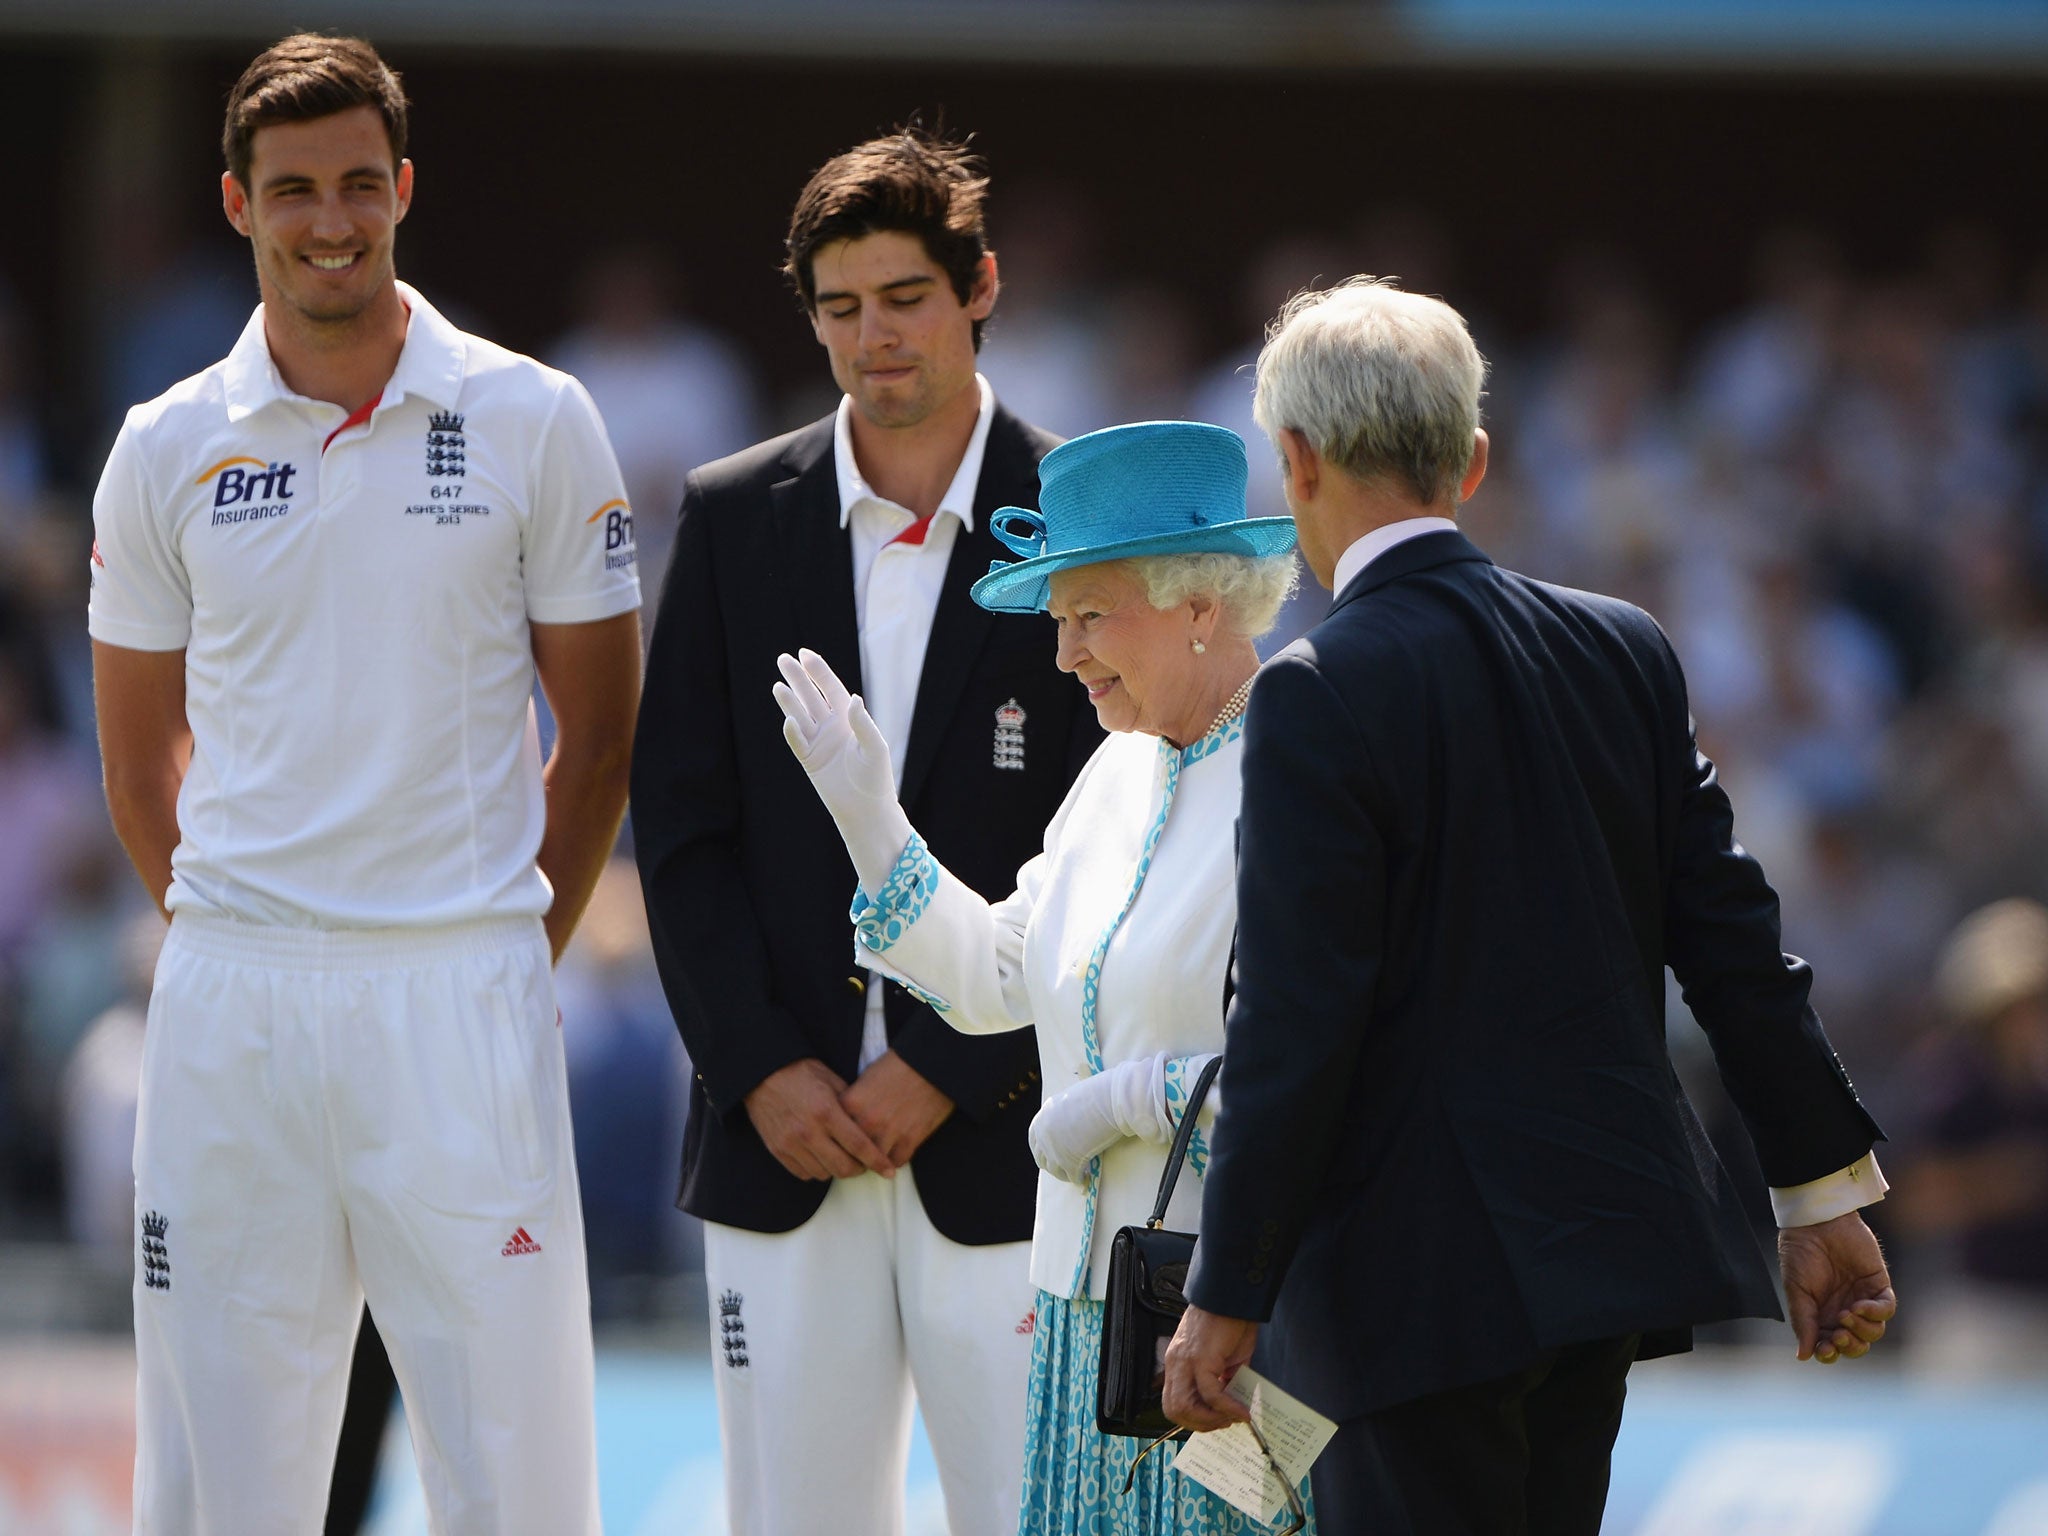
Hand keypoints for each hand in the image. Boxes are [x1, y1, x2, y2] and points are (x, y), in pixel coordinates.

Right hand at [743, 1058, 894, 1181]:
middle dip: (859, 1169)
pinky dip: (816, 1170)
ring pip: (824, 1173)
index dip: (877, 1161)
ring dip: (837, 1169)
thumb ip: (852, 1105)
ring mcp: (791, 1143)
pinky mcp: (778, 1150)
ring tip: (842, 1158)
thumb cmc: (801, 1073)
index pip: (859, 1145)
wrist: (762, 1073)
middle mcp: (809, 1131)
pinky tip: (821, 1157)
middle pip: (843, 1167)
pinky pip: (803, 1173)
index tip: (889, 1171)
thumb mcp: (832, 1081)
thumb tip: (872, 1126)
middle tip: (864, 1163)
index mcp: (826, 1111)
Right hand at [773, 650, 911, 890]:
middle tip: (783, 659)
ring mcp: (818, 742)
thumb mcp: (874, 747)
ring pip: (799, 715)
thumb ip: (862, 723)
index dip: (818, 671)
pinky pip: (797, 742)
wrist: (866, 809)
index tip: (804, 654)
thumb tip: (852, 697)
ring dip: (789, 701)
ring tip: (779, 685)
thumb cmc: (876, 777)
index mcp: (848, 719)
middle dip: (797, 678)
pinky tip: (789, 720)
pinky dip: (792, 732)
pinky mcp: (809, 760)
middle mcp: (831, 726)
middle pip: (810, 696)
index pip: (830, 689)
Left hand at [840, 1050, 954, 1169]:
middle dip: (853, 1154)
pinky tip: (895, 1150)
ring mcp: (889, 1132)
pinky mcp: (910, 1139)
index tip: (840, 1139)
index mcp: (852, 1102)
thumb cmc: (899, 1065)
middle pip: (851, 1151)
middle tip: (856, 1155)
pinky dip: (895, 1158)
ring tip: (877, 1156)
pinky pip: (896, 1161)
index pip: (833, 1131)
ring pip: (873, 1160)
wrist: (933, 1064)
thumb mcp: (867, 1077)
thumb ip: (853, 1100)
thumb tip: (845, 1119)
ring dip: (875, 1159)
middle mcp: (867, 1120)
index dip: (837, 1135)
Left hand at [1027, 1054, 1170, 1183]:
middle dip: (1051, 1164)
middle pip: (1040, 1158)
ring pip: (1054, 1170)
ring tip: (1075, 1175)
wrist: (1108, 1101)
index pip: (1034, 1140)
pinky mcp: (1068, 1162)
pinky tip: (1085, 1178)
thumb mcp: (1071, 1100)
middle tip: (1062, 1168)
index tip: (1049, 1155)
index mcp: (1043, 1117)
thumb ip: (1065, 1114)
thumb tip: (1071, 1123)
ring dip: (1063, 1174)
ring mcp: (1054, 1150)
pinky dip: (1078, 1179)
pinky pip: (1071, 1176)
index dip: (1041, 1149)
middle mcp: (1043, 1135)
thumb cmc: (1097, 1094)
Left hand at [1163, 1305, 1258, 1429]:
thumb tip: (1230, 1404)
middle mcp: (1176, 1364)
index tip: (1217, 1419)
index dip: (1193, 1418)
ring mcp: (1186, 1362)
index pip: (1173, 1402)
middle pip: (1173, 1410)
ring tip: (1232, 1418)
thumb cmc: (1229, 1323)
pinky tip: (1242, 1411)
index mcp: (1177, 1363)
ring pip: (1185, 1407)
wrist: (1231, 1297)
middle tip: (1224, 1423)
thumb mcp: (1222, 1358)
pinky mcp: (1201, 1360)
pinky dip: (1228, 1407)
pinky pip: (1212, 1394)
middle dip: (1200, 1424)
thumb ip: (1222, 1380)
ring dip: (1211, 1420)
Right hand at [1779, 1211, 1895, 1363]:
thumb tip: (1803, 1357)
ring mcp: (1862, 1299)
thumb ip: (1802, 1322)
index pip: (1830, 1346)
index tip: (1825, 1348)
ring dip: (1862, 1330)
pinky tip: (1860, 1305)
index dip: (1830, 1353)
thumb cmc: (1799, 1254)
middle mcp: (1843, 1312)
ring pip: (1873, 1332)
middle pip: (1856, 1345)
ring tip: (1847, 1314)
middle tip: (1839, 1334)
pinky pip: (1886, 1310)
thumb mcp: (1796, 1291)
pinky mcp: (1878, 1286)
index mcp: (1820, 1316)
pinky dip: (1876, 1313)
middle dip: (1849, 1346)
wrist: (1816, 1223)